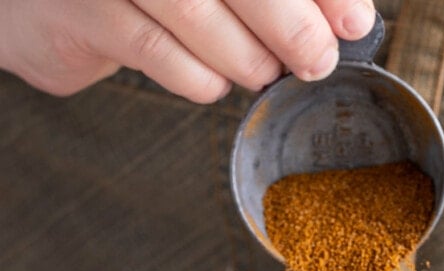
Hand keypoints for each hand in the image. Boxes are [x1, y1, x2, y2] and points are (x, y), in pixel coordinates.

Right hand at [0, 0, 375, 102]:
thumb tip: (347, 15)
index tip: (355, 20)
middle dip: (288, 20)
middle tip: (318, 59)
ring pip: (191, 7)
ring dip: (244, 53)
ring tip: (266, 73)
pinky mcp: (78, 7)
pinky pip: (153, 48)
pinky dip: (198, 76)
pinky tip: (215, 81)